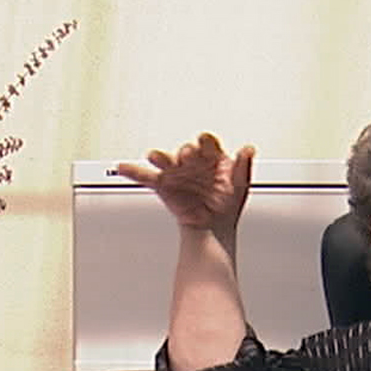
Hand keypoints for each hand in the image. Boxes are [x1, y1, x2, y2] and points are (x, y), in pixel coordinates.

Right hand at [114, 133, 255, 236]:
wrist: (213, 227)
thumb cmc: (227, 204)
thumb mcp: (241, 185)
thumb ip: (244, 166)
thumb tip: (248, 149)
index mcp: (211, 156)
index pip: (207, 143)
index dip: (205, 143)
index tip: (204, 144)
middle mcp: (192, 161)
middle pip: (185, 151)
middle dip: (185, 153)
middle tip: (186, 156)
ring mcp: (176, 172)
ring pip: (165, 160)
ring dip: (160, 157)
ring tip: (154, 156)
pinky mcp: (164, 185)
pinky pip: (146, 177)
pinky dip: (133, 172)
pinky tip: (122, 167)